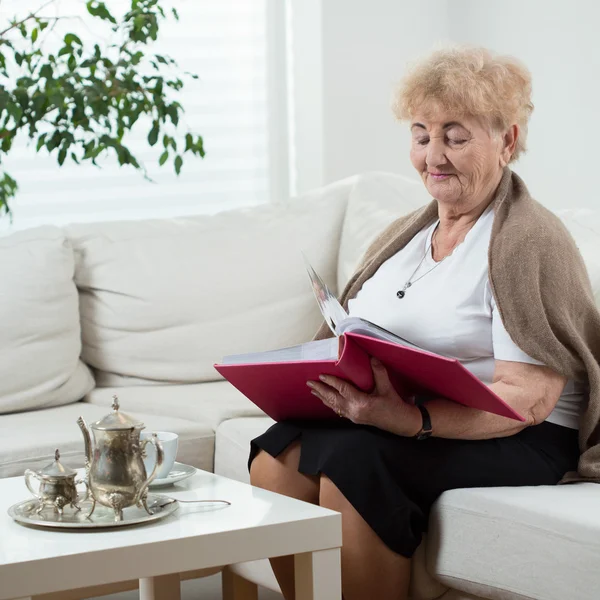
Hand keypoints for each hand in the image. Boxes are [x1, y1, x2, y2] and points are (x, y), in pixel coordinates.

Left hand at [306, 357, 421, 435]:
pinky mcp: (355, 419)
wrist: (402, 423)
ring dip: (323, 398)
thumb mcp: (387, 388)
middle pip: (333, 399)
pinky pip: (339, 410)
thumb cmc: (395, 406)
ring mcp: (354, 416)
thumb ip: (379, 372)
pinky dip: (331, 404)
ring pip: (334, 406)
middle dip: (321, 390)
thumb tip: (372, 358)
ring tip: (313, 391)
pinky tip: (327, 401)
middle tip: (310, 383)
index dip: (331, 381)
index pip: (342, 389)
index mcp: (361, 403)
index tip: (321, 375)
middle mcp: (354, 411)